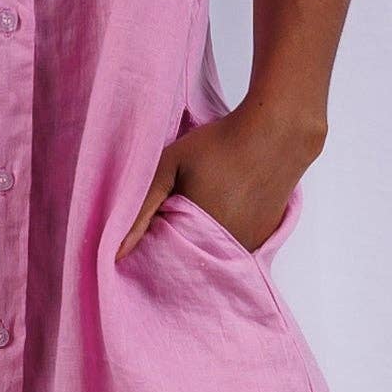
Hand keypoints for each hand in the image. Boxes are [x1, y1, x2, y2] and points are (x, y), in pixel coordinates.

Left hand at [116, 99, 323, 259]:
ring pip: (214, 253)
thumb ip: (140, 210)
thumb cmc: (219, 144)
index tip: (152, 221)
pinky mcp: (265, 237)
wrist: (276, 133)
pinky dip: (225, 235)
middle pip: (191, 258)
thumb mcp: (169, 166)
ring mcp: (248, 245)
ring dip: (203, 239)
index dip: (154, 241)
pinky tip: (225, 206)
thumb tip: (115, 252)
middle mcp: (225, 249)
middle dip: (177, 242)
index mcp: (198, 237)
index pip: (165, 257)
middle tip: (176, 208)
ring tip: (204, 203)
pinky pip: (235, 246)